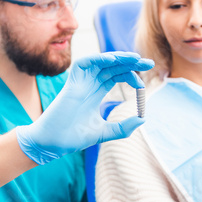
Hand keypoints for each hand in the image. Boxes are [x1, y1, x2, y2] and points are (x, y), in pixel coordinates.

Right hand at [16, 52, 154, 164]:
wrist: (52, 143)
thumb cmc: (73, 137)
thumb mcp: (104, 132)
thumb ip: (123, 127)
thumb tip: (142, 119)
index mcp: (96, 93)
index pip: (117, 76)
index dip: (131, 76)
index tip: (143, 85)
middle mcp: (89, 84)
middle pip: (112, 66)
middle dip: (130, 63)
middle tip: (148, 62)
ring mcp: (80, 82)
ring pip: (101, 61)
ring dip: (118, 57)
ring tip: (135, 58)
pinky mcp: (71, 82)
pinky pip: (85, 63)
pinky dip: (99, 59)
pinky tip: (114, 60)